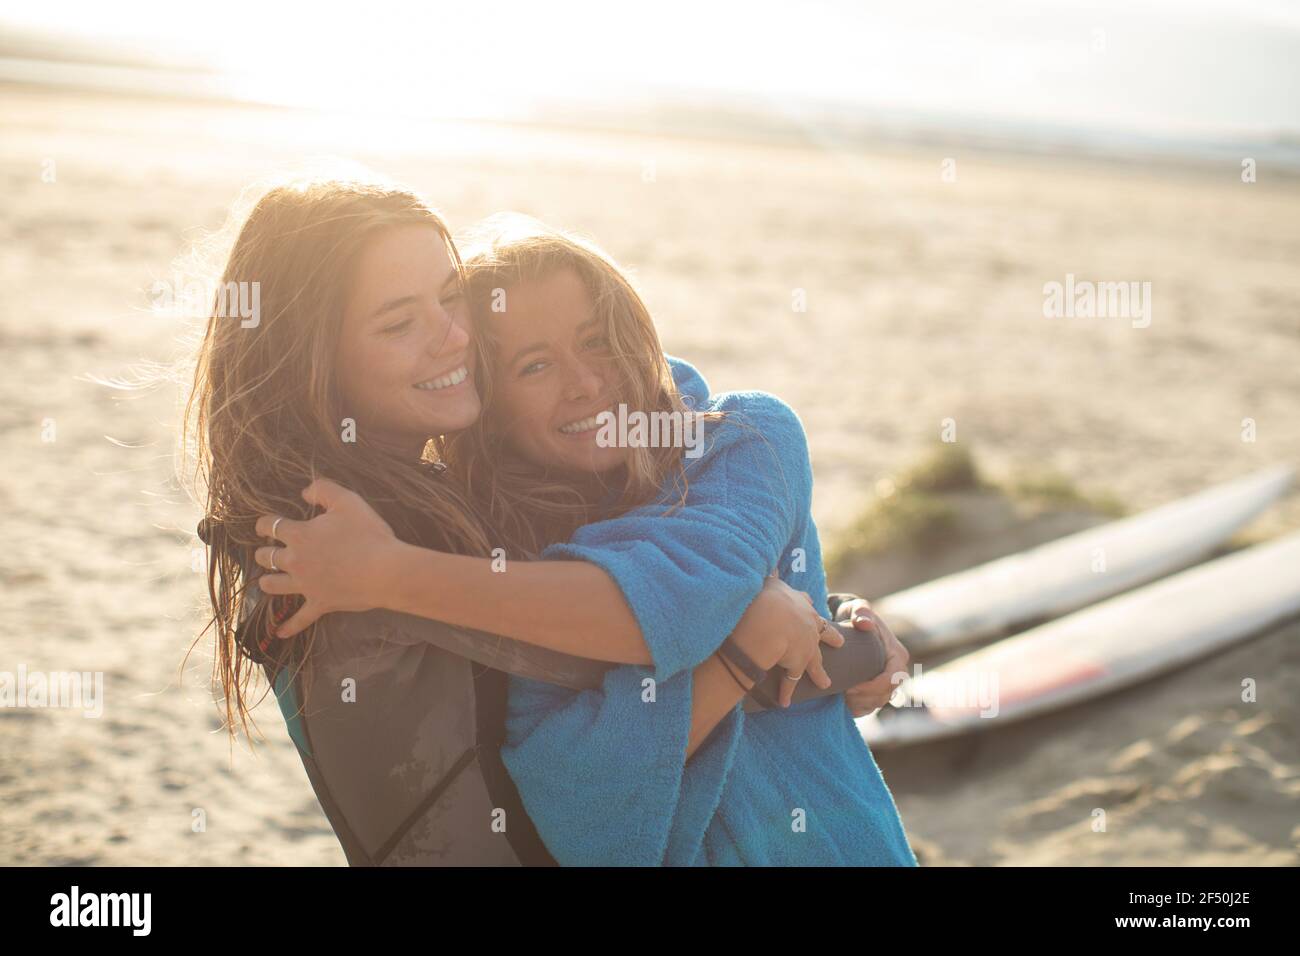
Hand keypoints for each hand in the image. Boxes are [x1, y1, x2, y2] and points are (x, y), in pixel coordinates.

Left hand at [252, 478, 400, 637]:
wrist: (386, 570)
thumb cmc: (369, 533)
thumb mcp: (348, 500)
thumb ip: (323, 489)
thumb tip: (304, 492)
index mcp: (299, 535)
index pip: (270, 526)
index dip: (264, 523)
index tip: (264, 524)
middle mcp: (296, 560)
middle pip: (267, 557)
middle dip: (264, 552)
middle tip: (268, 550)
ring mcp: (306, 585)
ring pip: (273, 585)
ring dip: (267, 581)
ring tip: (267, 580)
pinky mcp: (320, 603)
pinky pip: (300, 619)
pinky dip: (289, 627)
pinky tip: (279, 633)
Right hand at [733, 577, 844, 707]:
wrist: (772, 618)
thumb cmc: (766, 597)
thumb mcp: (768, 580)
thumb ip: (769, 573)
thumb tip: (769, 560)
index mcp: (799, 603)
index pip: (806, 605)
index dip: (807, 608)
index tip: (810, 609)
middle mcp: (807, 624)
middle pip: (822, 632)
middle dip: (830, 638)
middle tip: (838, 641)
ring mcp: (806, 646)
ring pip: (814, 662)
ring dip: (818, 673)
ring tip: (825, 683)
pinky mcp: (798, 663)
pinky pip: (791, 682)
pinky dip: (786, 693)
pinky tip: (785, 702)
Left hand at [838, 598, 910, 717]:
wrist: (848, 623)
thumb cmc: (855, 615)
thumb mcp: (857, 609)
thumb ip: (862, 612)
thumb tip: (864, 623)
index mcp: (898, 654)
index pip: (892, 678)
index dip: (873, 687)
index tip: (851, 687)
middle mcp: (897, 671)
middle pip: (886, 694)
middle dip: (865, 697)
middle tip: (843, 693)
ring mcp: (887, 683)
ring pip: (878, 703)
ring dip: (860, 704)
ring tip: (842, 696)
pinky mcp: (876, 690)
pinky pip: (870, 707)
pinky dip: (858, 708)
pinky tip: (843, 702)